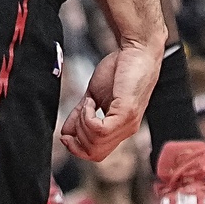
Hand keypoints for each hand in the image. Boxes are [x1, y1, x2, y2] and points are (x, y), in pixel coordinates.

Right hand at [60, 39, 163, 160]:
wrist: (139, 49)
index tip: (65, 135)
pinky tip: (91, 102)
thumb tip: (65, 132)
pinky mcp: (126, 112)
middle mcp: (126, 130)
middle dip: (77, 138)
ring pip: (95, 144)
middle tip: (76, 116)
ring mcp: (127, 123)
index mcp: (118, 128)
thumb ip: (81, 113)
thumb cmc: (120, 68)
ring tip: (86, 104)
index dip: (77, 149)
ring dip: (82, 125)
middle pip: (94, 153)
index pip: (96, 154)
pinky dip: (87, 118)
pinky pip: (100, 130)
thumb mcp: (94, 94)